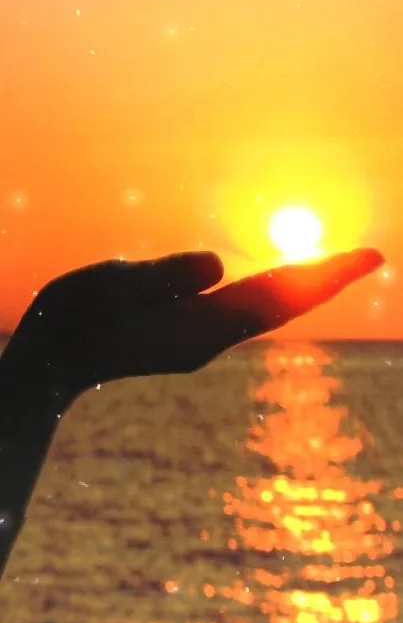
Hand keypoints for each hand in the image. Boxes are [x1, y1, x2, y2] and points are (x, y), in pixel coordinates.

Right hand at [2, 248, 382, 406]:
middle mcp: (210, 336)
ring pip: (265, 308)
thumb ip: (163, 278)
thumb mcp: (110, 289)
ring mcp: (199, 338)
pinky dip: (270, 291)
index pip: (275, 295)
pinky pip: (242, 309)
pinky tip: (276, 282)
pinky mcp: (187, 334)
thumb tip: (217, 266)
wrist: (53, 365)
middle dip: (324, 280)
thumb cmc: (73, 322)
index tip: (369, 257)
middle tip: (370, 257)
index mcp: (198, 326)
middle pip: (280, 304)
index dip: (321, 275)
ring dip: (302, 286)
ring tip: (336, 267)